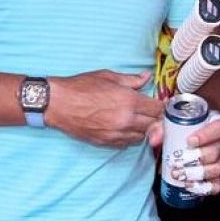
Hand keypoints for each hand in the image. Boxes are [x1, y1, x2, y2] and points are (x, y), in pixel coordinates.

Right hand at [46, 70, 162, 147]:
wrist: (57, 103)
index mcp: (128, 101)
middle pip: (153, 126)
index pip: (157, 109)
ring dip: (143, 129)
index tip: (161, 105)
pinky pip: (126, 143)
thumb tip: (146, 77)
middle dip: (155, 119)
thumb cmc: (80, 87)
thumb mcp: (108, 76)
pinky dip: (129, 137)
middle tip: (151, 113)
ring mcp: (116, 134)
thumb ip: (131, 80)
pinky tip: (123, 127)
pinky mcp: (106, 142)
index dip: (162, 107)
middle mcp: (125, 120)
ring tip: (136, 120)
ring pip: (141, 137)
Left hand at [153, 113, 219, 196]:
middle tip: (179, 163)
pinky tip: (189, 186)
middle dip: (196, 159)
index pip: (218, 128)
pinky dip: (202, 187)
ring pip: (215, 169)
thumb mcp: (168, 126)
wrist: (180, 147)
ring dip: (196, 174)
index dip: (206, 135)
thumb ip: (159, 129)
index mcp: (214, 125)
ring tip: (180, 175)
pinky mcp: (218, 177)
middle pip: (215, 151)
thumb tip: (154, 140)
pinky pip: (215, 185)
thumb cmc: (179, 132)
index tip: (190, 141)